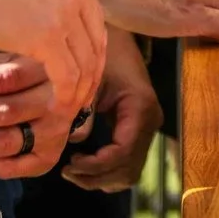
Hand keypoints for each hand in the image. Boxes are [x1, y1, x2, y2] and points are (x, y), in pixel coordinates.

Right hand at [0, 0, 105, 122]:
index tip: (80, 71)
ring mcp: (66, 9)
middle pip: (95, 40)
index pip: (94, 19)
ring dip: (79, 89)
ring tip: (67, 107)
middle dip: (89, 73)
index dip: (89, 49)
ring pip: (86, 61)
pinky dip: (64, 96)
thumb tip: (50, 14)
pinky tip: (55, 108)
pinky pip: (67, 75)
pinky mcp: (48, 34)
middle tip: (79, 96)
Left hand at [0, 52, 78, 179]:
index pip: (7, 78)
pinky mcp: (46, 159)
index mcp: (48, 70)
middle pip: (5, 112)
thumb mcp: (7, 63)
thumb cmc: (29, 77)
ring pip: (3, 141)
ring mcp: (54, 134)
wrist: (65, 101)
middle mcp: (57, 103)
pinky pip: (8, 167)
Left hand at [65, 37, 162, 192]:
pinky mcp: (140, 131)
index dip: (96, 166)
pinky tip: (86, 164)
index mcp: (141, 108)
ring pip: (130, 171)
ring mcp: (148, 128)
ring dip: (102, 178)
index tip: (70, 164)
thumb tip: (76, 143)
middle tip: (67, 171)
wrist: (118, 39)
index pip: (123, 152)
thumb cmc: (104, 54)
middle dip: (97, 176)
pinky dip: (108, 172)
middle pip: (128, 169)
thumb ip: (83, 112)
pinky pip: (128, 163)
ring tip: (74, 170)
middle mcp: (151, 121)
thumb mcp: (90, 80)